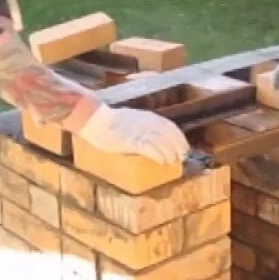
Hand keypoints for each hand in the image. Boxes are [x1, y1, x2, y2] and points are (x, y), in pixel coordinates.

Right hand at [75, 104, 189, 164]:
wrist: (94, 119)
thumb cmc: (111, 121)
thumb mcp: (132, 119)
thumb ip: (144, 125)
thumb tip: (154, 136)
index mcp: (148, 117)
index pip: (170, 127)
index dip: (179, 139)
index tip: (183, 148)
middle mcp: (146, 123)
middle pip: (169, 136)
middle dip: (178, 147)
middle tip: (182, 158)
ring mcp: (138, 131)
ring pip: (162, 143)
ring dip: (170, 154)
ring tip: (172, 162)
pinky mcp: (130, 140)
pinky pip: (150, 148)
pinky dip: (159, 155)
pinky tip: (162, 162)